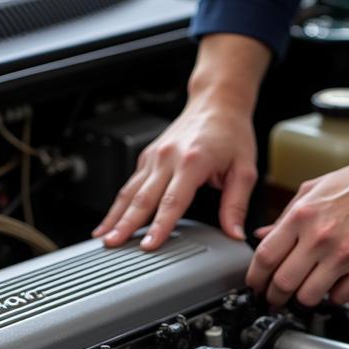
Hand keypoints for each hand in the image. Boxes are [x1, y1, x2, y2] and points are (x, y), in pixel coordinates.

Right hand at [93, 34, 269, 250]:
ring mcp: (154, 156)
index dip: (159, 226)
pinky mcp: (148, 157)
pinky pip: (130, 184)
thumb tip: (235, 234)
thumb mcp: (244, 170)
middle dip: (126, 225)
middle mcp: (168, 157)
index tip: (148, 246)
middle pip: (142, 198)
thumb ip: (236, 205)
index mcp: (192, 161)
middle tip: (113, 245)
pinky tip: (111, 220)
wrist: (217, 103)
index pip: (172, 202)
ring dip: (115, 216)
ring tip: (104, 238)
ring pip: (129, 191)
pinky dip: (119, 204)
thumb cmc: (231, 133)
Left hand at [246, 113, 348, 307]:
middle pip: (282, 283)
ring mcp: (345, 255)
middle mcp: (321, 237)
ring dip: (303, 301)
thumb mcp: (313, 190)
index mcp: (302, 216)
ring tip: (305, 294)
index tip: (255, 286)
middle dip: (274, 297)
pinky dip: (333, 297)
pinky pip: (340, 298)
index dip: (254, 278)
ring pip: (309, 297)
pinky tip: (334, 286)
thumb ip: (285, 217)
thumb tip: (261, 236)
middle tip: (275, 300)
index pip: (264, 257)